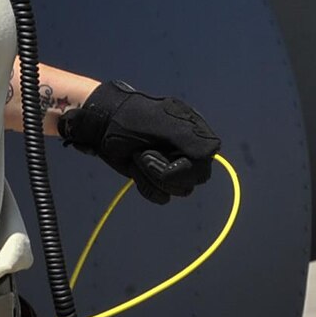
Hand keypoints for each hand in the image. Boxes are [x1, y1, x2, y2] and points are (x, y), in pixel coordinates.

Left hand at [58, 81, 220, 203]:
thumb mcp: (161, 124)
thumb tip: (215, 152)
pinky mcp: (158, 179)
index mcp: (195, 132)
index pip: (205, 160)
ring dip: (152, 177)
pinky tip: (134, 166)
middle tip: (142, 154)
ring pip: (179, 190)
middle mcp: (188, 150)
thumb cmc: (129, 119)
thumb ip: (190, 137)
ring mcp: (174, 165)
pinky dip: (145, 184)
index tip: (153, 152)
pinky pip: (161, 196)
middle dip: (164, 173)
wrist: (100, 126)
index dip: (181, 165)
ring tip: (137, 156)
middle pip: (195, 179)